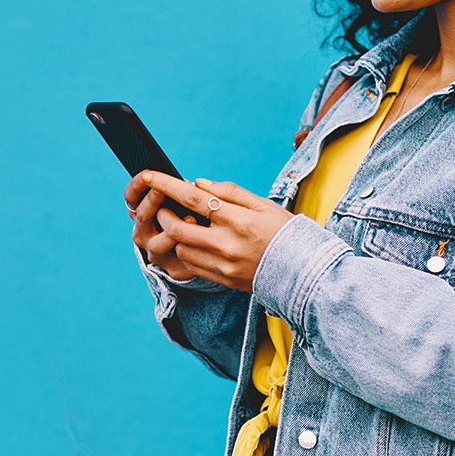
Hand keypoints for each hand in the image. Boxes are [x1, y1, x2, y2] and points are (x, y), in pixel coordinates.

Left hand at [124, 170, 292, 291]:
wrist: (304, 272)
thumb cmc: (285, 232)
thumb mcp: (263, 205)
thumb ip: (230, 192)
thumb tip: (198, 184)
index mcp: (238, 220)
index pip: (193, 199)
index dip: (167, 186)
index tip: (150, 175)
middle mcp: (227, 244)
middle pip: (177, 228)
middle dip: (163, 214)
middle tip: (165, 206)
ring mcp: (223, 265)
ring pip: (180, 248)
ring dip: (175, 234)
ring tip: (184, 224)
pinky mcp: (221, 279)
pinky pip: (190, 265)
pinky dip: (185, 251)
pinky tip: (195, 242)